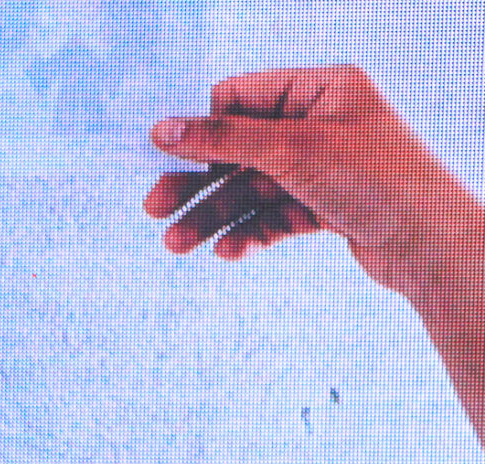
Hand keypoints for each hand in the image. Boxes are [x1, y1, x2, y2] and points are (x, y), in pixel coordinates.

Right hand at [145, 66, 477, 302]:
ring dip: (214, 215)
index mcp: (323, 90)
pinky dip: (248, 231)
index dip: (202, 126)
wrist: (430, 243)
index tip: (165, 156)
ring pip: (251, 188)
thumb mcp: (292, 150)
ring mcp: (324, 166)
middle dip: (198, 182)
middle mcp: (323, 124)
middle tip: (155, 208)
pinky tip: (229, 250)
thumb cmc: (377, 180)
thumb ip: (223, 139)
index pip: (242, 97)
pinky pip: (272, 214)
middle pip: (240, 148)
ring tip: (178, 243)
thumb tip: (164, 128)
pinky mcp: (325, 205)